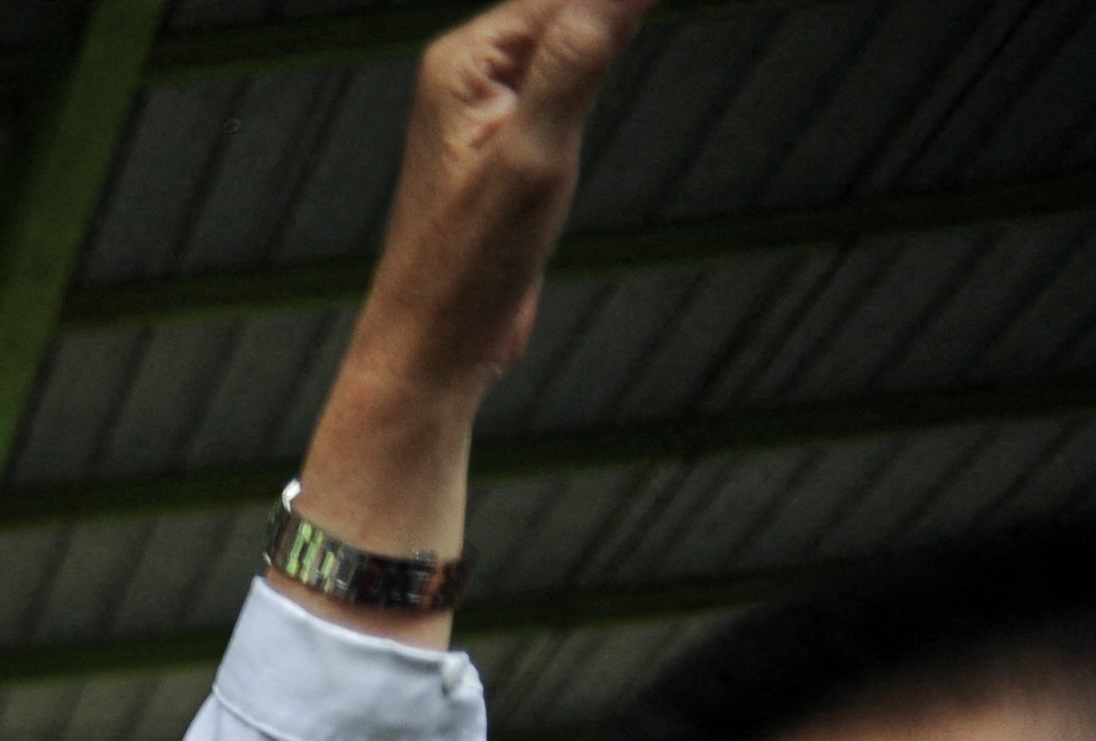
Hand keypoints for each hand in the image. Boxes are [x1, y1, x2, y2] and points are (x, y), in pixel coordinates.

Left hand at [356, 0, 652, 400]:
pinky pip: (568, 72)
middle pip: (572, 0)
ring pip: (575, 31)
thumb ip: (574, 64)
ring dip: (620, 14)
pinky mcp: (509, 140)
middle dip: (624, 3)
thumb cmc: (465, 270)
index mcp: (465, 61)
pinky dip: (605, 50)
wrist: (431, 350)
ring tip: (653, 11)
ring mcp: (488, 105)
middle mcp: (469, 71)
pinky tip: (632, 30)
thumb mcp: (532, 158)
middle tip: (665, 4)